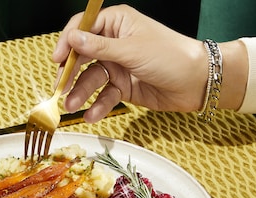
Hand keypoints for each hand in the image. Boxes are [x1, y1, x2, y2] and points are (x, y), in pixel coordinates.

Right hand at [52, 5, 208, 122]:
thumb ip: (99, 47)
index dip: (67, 43)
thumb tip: (72, 39)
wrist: (198, 83)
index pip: (82, 28)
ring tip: (72, 106)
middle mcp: (113, 43)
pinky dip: (97, 106)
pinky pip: (103, 96)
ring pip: (90, 79)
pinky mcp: (122, 86)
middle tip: (59, 89)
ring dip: (80, 93)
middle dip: (70, 73)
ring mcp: (117, 65)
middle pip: (81, 56)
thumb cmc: (171, 56)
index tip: (57, 59)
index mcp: (116, 23)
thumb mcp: (132, 50)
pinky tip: (92, 116)